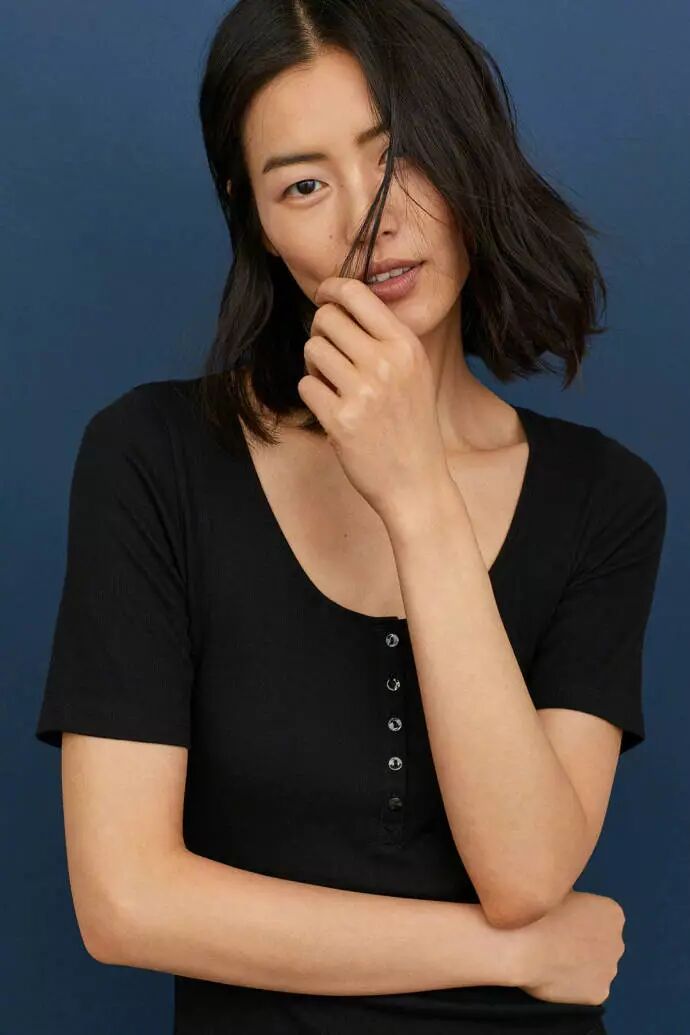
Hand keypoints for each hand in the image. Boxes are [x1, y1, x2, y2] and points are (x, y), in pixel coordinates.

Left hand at [298, 277, 452, 523]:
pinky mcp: (341, 420)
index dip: (331, 289)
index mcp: (406, 345)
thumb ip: (384, 338)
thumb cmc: (410, 424)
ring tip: (333, 385)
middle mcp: (386, 363)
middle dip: (320, 333)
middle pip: (327, 319)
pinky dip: (313, 395)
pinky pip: (306, 385)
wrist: (416, 482)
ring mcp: (363, 392)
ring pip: (312, 350)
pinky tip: (332, 409)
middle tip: (329, 354)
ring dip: (315, 366)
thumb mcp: (414, 371)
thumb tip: (338, 304)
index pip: (356, 293)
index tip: (324, 297)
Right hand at [516, 889, 625, 1005]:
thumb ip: (571, 897)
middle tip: (557, 940)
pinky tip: (555, 976)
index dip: (579, 917)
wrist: (525, 950)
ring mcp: (610, 970)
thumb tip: (567, 901)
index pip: (600, 915)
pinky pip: (587, 987)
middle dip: (585, 942)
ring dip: (580, 964)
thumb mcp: (558, 890)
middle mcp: (618, 942)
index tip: (561, 919)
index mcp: (612, 913)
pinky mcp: (599, 994)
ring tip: (552, 959)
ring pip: (596, 967)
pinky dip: (573, 983)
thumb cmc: (539, 913)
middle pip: (602, 942)